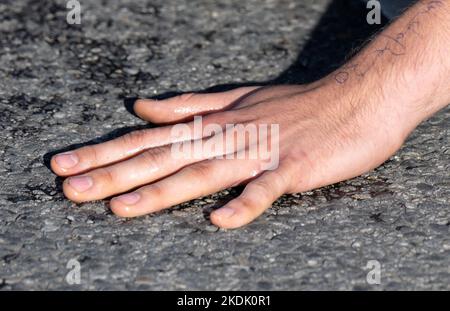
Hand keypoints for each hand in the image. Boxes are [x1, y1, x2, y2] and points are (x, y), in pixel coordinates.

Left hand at [51, 80, 405, 227]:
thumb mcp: (238, 99)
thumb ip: (190, 105)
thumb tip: (144, 107)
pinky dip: (244, 204)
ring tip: (119, 208)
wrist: (358, 97)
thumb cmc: (299, 103)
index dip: (106, 151)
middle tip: (69, 187)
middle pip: (163, 156)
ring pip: (203, 172)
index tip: (66, 166)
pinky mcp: (295, 168)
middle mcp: (229, 135)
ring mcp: (261, 152)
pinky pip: (266, 189)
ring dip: (162, 191)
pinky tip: (219, 222)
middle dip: (113, 172)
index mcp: (215, 122)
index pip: (150, 138)